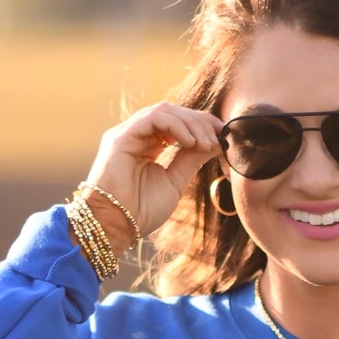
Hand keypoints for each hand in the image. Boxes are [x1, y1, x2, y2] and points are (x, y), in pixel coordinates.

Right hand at [81, 103, 224, 244]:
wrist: (116, 227)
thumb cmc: (141, 211)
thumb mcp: (175, 181)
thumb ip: (191, 159)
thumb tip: (215, 142)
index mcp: (146, 145)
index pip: (176, 123)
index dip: (200, 124)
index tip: (222, 134)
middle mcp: (135, 135)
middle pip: (172, 113)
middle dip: (199, 122)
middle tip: (218, 137)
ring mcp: (126, 134)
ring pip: (164, 111)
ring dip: (190, 124)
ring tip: (205, 143)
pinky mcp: (120, 137)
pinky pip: (153, 118)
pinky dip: (176, 126)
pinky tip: (190, 142)